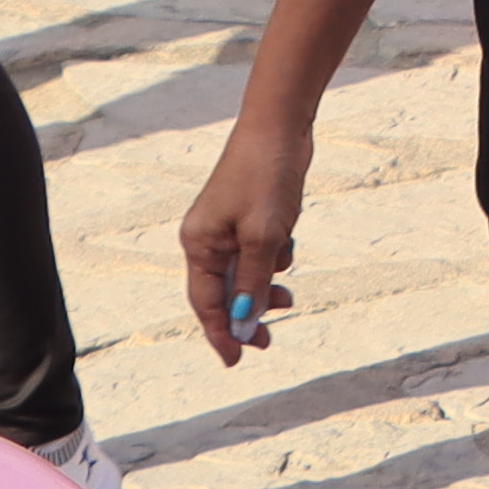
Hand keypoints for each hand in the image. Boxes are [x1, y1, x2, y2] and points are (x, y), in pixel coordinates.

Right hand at [179, 111, 309, 365]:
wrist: (280, 128)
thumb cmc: (266, 178)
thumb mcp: (264, 237)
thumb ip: (254, 282)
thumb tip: (243, 322)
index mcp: (199, 244)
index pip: (205, 303)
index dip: (219, 333)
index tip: (235, 361)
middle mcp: (207, 238)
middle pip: (223, 292)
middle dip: (244, 316)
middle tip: (268, 341)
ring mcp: (227, 226)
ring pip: (244, 274)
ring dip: (264, 289)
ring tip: (288, 299)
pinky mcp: (249, 216)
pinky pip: (259, 252)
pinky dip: (274, 257)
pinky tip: (289, 243)